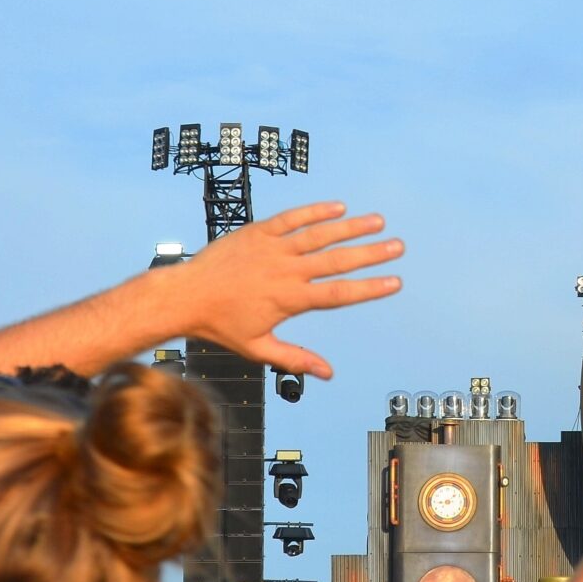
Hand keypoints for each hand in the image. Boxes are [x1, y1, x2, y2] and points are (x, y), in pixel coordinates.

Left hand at [146, 202, 402, 377]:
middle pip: (337, 260)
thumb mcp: (258, 348)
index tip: (394, 282)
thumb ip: (295, 358)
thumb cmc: (220, 325)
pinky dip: (315, 211)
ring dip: (351, 227)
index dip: (369, 288)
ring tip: (377, 221)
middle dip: (371, 253)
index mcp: (290, 299)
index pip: (339, 293)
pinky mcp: (258, 232)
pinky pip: (292, 218)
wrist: (185, 296)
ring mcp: (272, 248)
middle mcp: (286, 270)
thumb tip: (328, 373)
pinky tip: (338, 207)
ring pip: (319, 235)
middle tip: (397, 246)